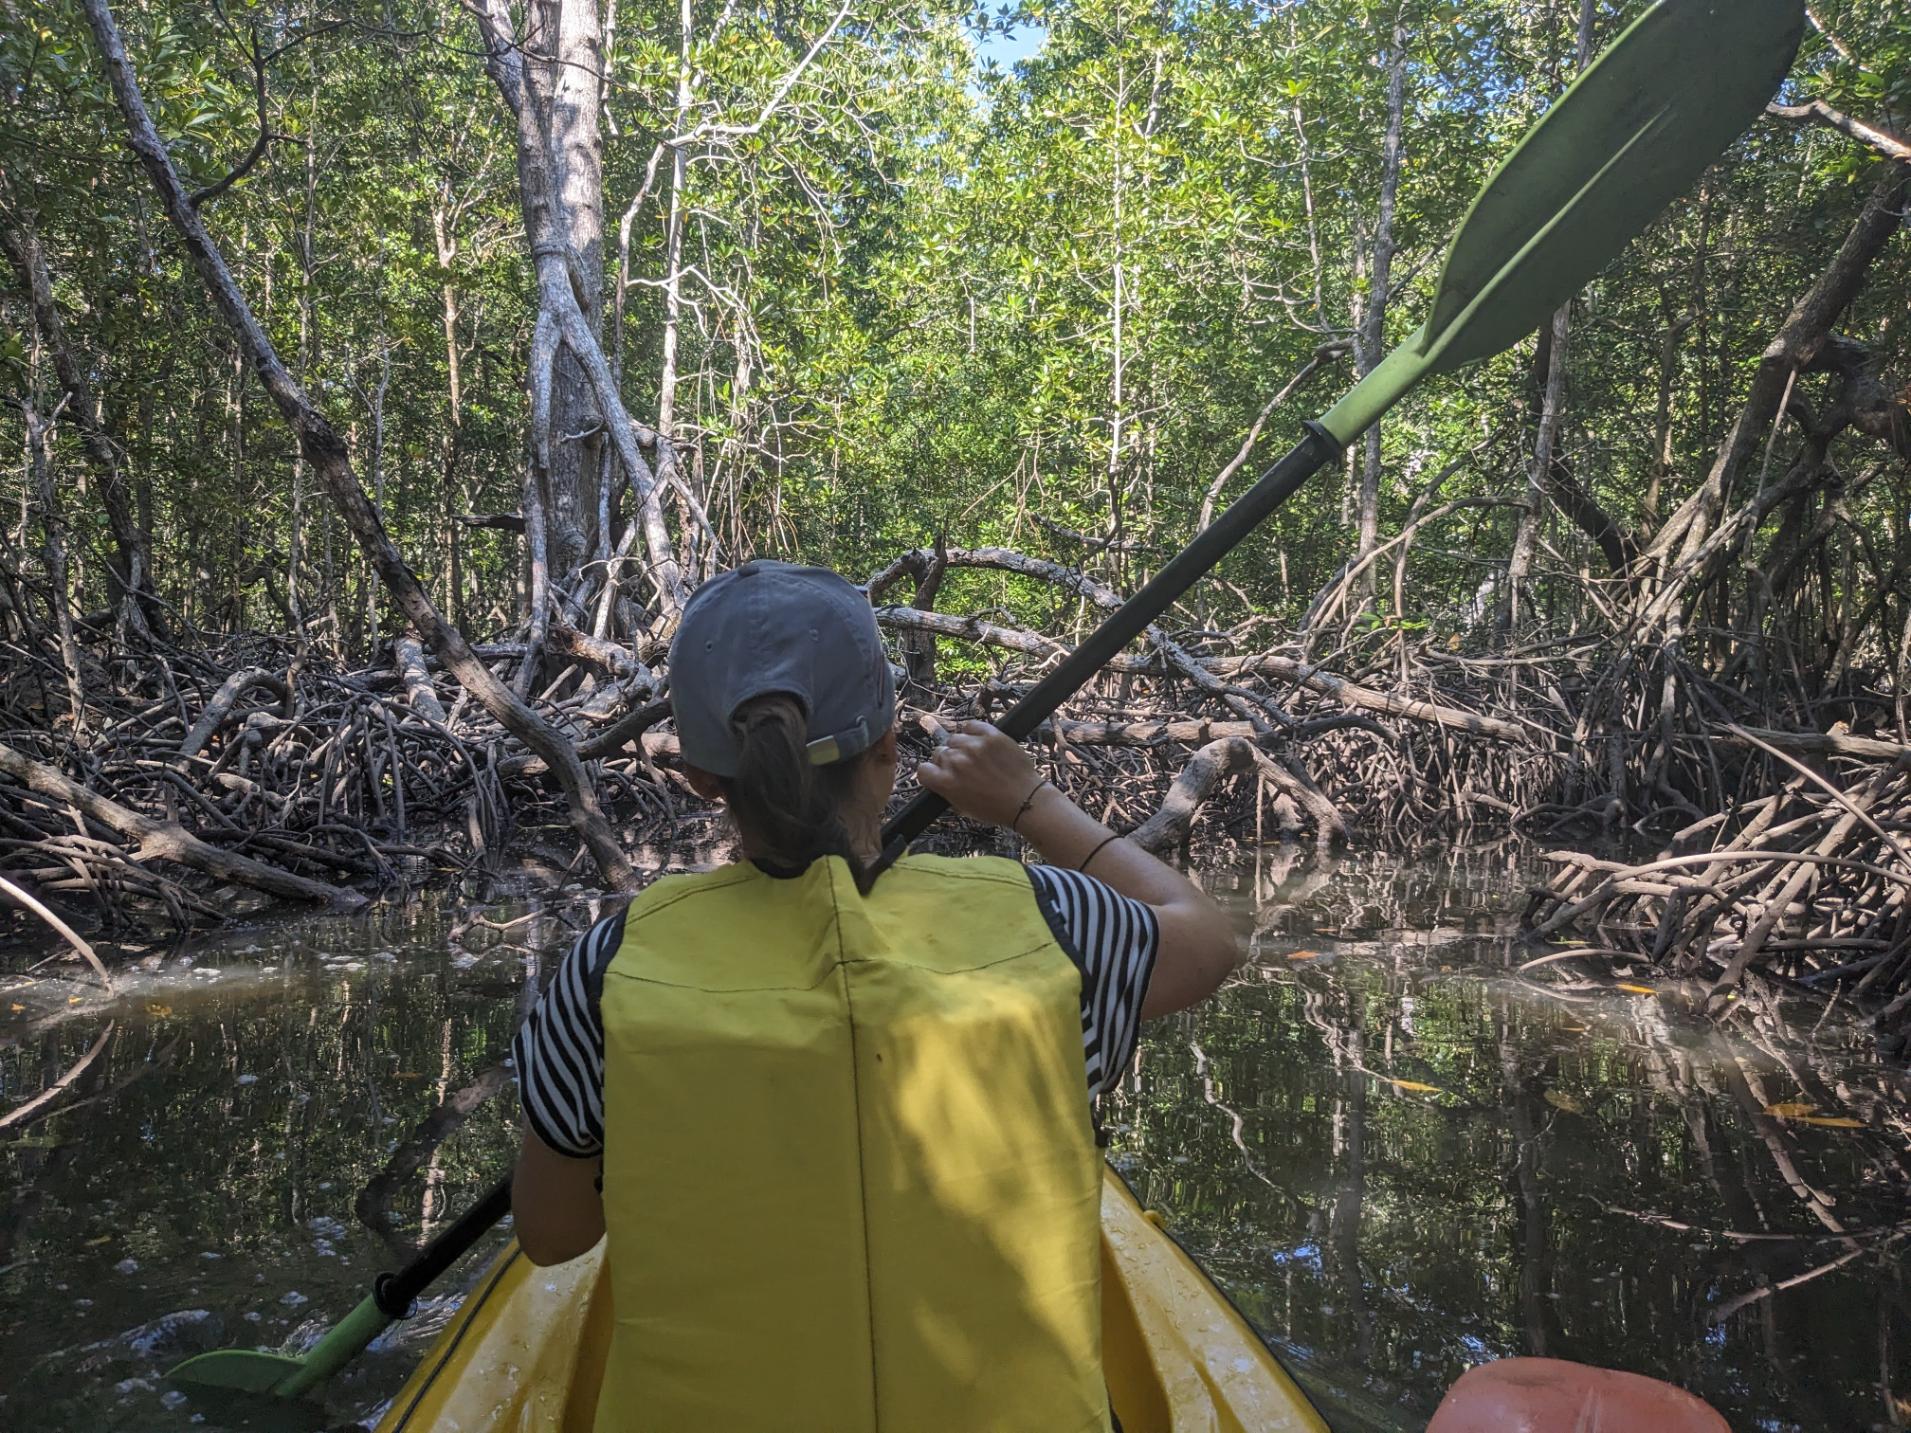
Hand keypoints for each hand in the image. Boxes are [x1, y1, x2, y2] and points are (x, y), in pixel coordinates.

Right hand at [914, 720, 1046, 828]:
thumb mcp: (963, 807)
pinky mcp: (991, 735)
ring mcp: (974, 746)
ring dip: (962, 746)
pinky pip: (971, 725)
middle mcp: (957, 762)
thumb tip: (938, 776)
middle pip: (940, 752)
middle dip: (949, 760)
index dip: (932, 772)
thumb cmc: (995, 808)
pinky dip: (973, 732)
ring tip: (976, 756)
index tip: (940, 773)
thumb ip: (946, 789)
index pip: (923, 769)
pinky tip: (980, 741)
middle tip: (964, 768)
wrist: (1026, 800)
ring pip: (955, 738)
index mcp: (946, 782)